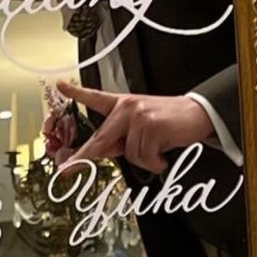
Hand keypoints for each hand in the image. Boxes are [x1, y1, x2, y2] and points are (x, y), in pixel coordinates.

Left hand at [57, 81, 215, 174]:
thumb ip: (118, 138)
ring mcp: (139, 115)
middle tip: (65, 170)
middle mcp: (127, 107)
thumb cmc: (167, 122)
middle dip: (83, 157)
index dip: (76, 92)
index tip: (60, 85)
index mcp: (122, 104)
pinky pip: (145, 157)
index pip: (96, 97)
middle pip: (101, 138)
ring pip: (130, 154)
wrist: (197, 114)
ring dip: (145, 160)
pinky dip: (155, 162)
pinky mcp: (152, 126)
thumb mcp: (139, 126)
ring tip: (157, 151)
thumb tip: (97, 153)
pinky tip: (163, 155)